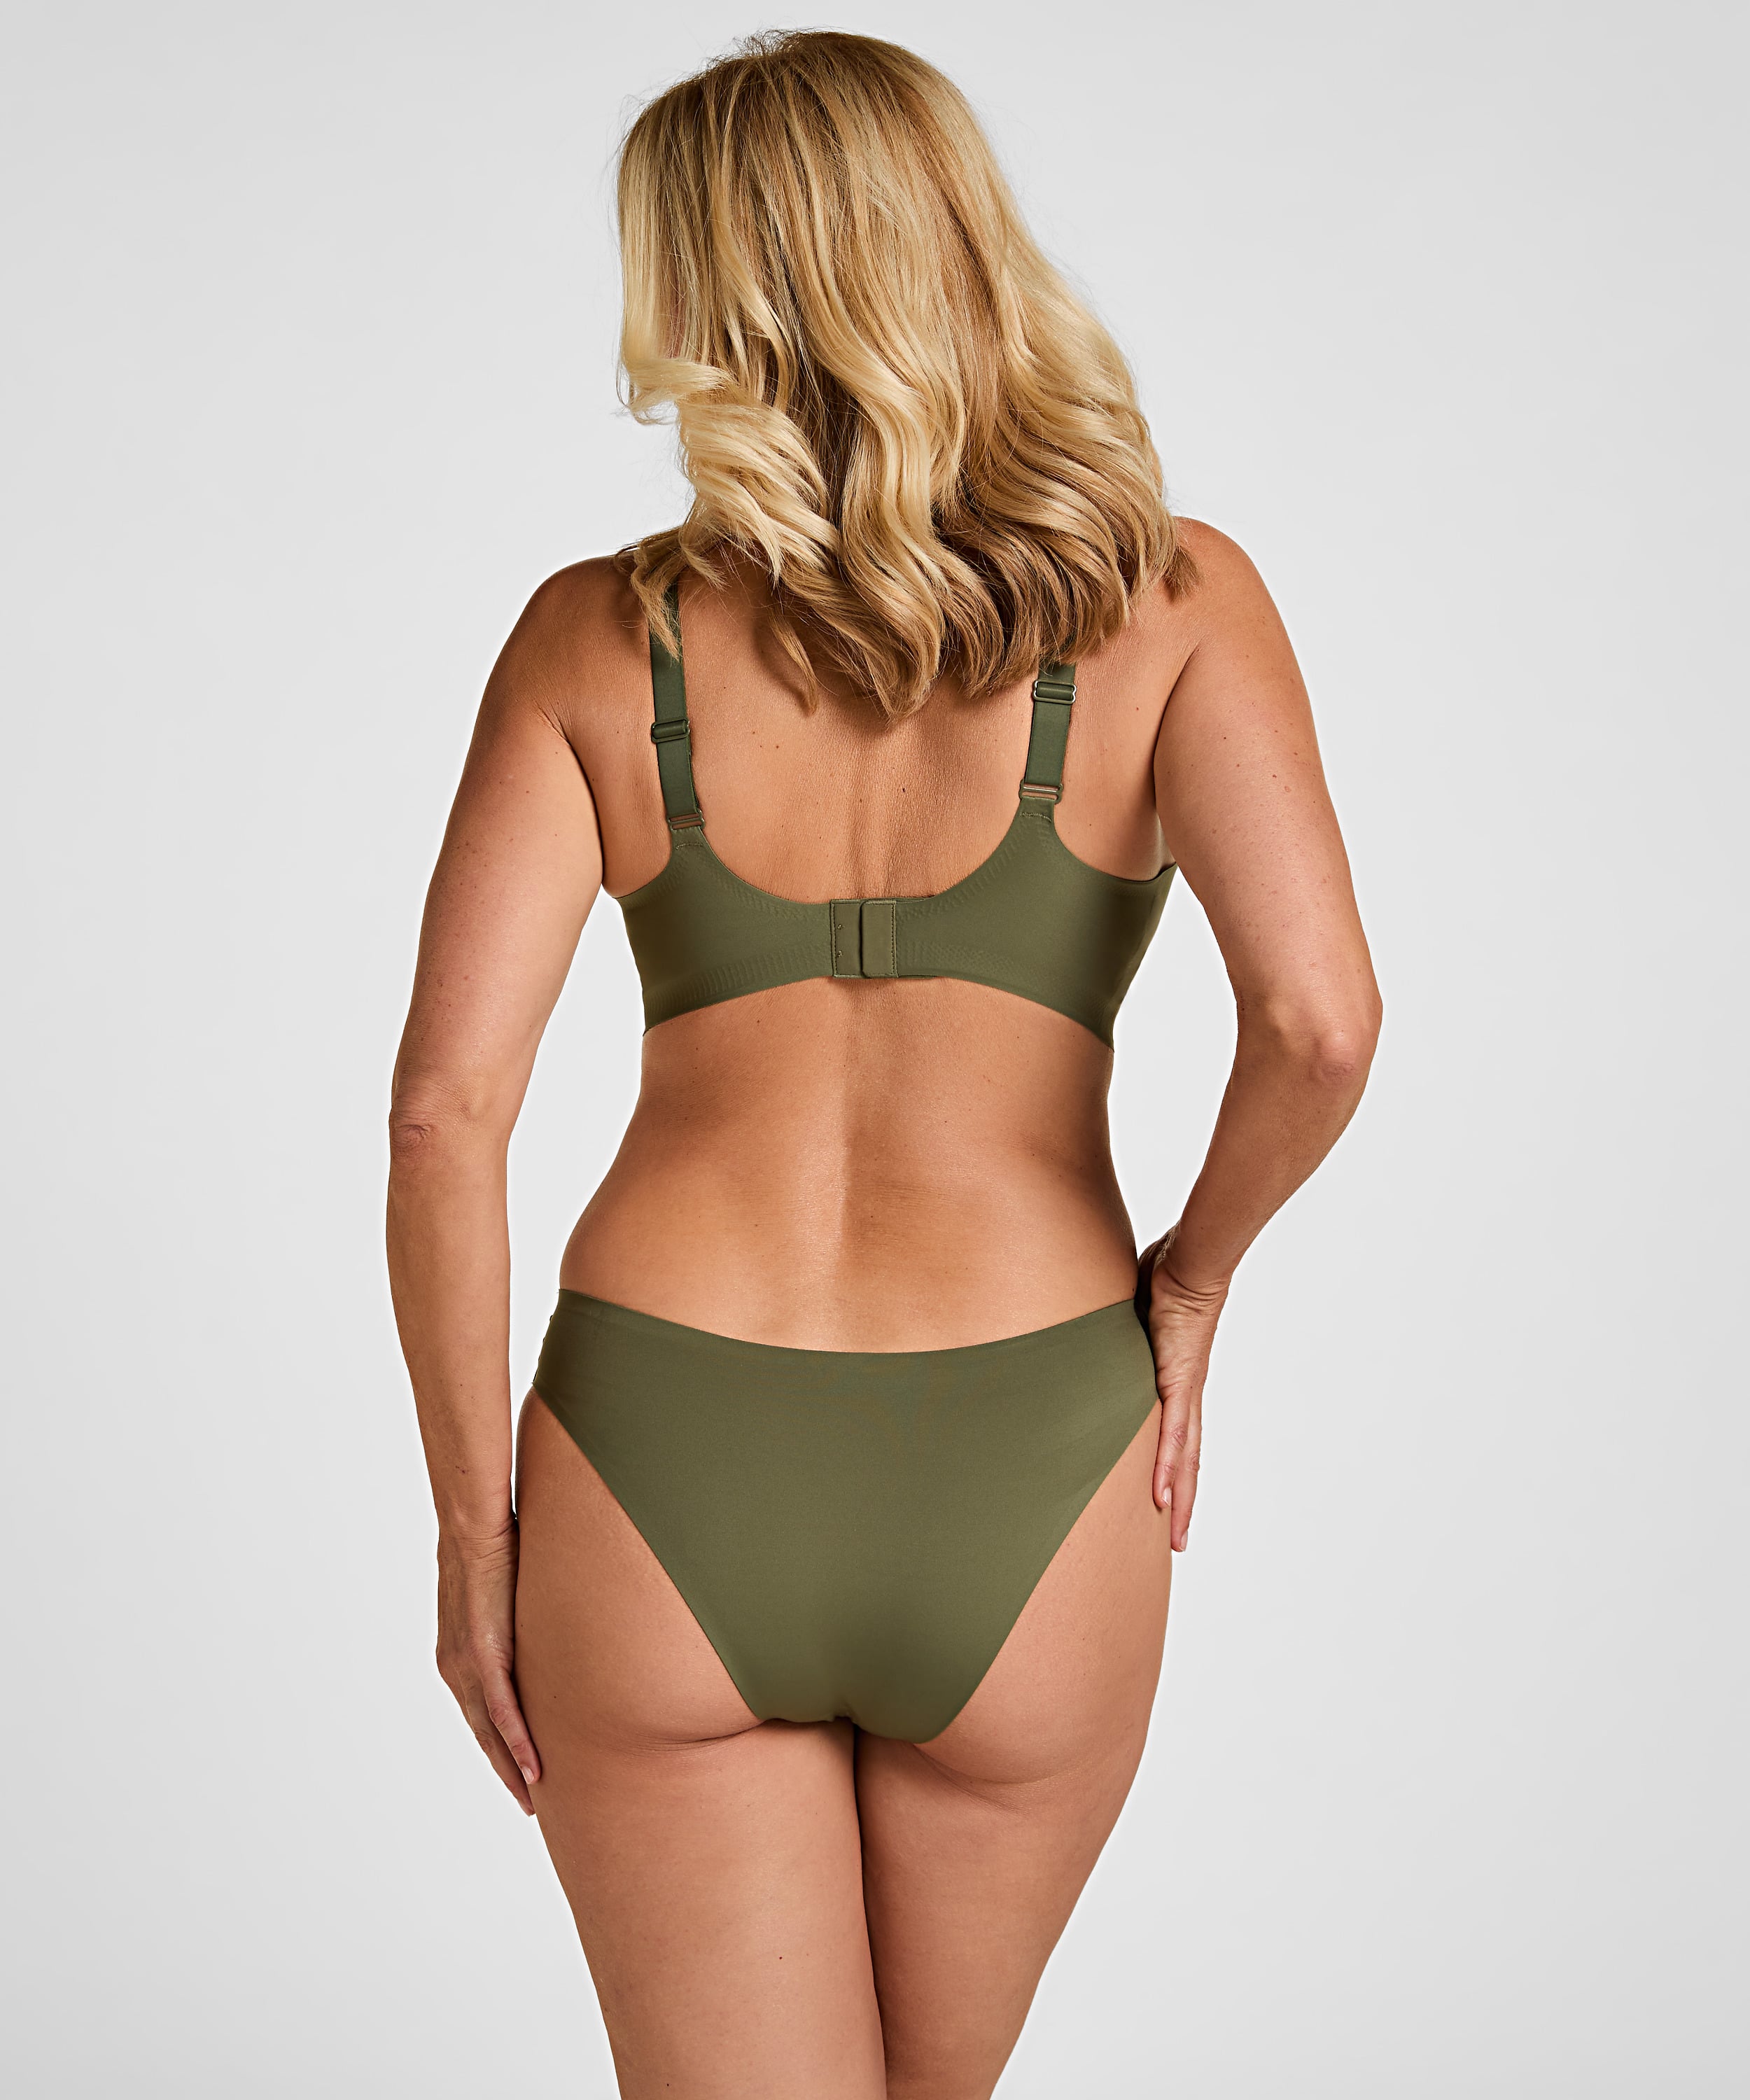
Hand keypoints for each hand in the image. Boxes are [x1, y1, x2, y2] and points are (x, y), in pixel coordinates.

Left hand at [435, 1520, 540, 1812]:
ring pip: (490, 1732)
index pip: (478, 1713)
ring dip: (512, 1767)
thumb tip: (541, 1621)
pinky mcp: (482, 1656)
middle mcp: (455, 1669)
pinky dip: (517, 1742)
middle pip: (481, 1733)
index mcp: (457, 1656)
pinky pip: (501, 1711)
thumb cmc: (493, 1549)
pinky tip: (532, 1769)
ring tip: (533, 1796)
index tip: (516, 1770)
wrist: (472, 1527)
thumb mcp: (503, 1595)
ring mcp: (466, 1666)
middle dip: (504, 1769)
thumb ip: (516, 1618)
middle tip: (528, 1800)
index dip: (497, 1745)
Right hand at [1136, 1228, 1228, 1550]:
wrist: (1189, 1264)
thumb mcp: (1133, 1320)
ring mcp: (1183, 1392)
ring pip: (1184, 1459)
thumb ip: (1118, 1335)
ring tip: (1175, 1534)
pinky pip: (1172, 1435)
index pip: (1178, 1440)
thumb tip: (1093, 1332)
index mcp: (1175, 1385)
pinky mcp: (1178, 1383)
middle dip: (1184, 1503)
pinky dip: (1169, 1468)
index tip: (1168, 1505)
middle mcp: (1184, 1396)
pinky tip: (1164, 1497)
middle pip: (1187, 1461)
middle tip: (1177, 1540)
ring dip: (1181, 1499)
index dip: (1175, 1474)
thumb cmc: (1165, 1280)